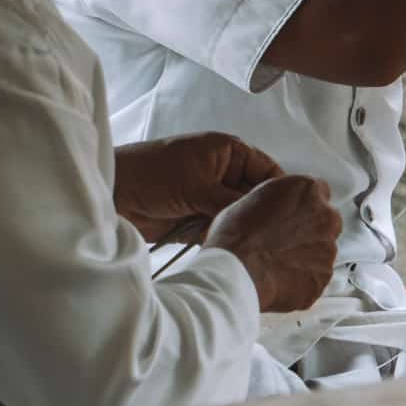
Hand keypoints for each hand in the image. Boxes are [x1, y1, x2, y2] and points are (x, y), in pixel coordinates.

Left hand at [114, 133, 282, 243]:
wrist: (112, 195)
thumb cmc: (150, 173)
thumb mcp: (196, 185)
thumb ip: (229, 203)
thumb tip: (257, 220)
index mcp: (229, 153)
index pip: (267, 171)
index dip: (280, 192)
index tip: (293, 215)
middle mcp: (224, 175)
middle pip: (255, 197)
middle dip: (263, 216)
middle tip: (279, 239)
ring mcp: (211, 198)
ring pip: (240, 217)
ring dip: (243, 230)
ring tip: (260, 249)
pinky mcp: (198, 220)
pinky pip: (222, 231)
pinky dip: (226, 241)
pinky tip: (237, 252)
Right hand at [204, 175, 341, 312]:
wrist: (238, 270)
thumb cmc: (237, 235)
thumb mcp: (253, 198)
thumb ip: (279, 199)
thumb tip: (280, 208)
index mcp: (307, 190)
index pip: (319, 191)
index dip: (304, 205)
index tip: (294, 214)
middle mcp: (325, 215)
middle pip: (326, 220)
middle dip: (311, 229)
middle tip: (285, 239)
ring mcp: (328, 247)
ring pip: (323, 248)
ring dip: (308, 253)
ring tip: (279, 261)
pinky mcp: (324, 275)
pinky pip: (317, 274)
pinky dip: (305, 276)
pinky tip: (282, 276)